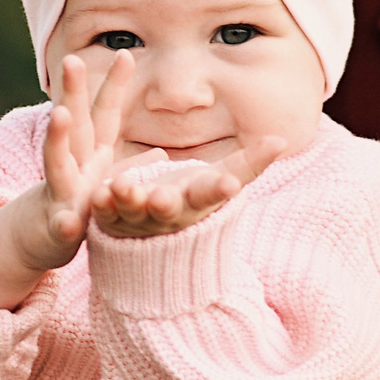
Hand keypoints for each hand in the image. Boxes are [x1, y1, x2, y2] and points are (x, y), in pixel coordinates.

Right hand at [22, 52, 161, 270]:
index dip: (113, 86)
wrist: (43, 241)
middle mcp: (73, 165)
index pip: (102, 114)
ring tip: (60, 115)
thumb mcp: (107, 186)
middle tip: (72, 59)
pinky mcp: (57, 226)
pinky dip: (64, 223)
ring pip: (56, 162)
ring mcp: (61, 192)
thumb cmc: (80, 206)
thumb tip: (161, 155)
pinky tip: (68, 222)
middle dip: (71, 92)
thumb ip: (132, 169)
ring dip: (58, 138)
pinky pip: (61, 224)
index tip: (125, 53)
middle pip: (73, 124)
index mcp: (90, 154)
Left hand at [89, 134, 283, 239]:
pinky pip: (103, 214)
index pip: (213, 195)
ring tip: (122, 186)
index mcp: (197, 201)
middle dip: (167, 204)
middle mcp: (167, 215)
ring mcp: (137, 221)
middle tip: (164, 197)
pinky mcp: (109, 221)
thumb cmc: (191, 198)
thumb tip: (282, 140)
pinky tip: (98, 193)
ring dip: (128, 200)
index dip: (221, 190)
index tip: (231, 183)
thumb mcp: (219, 181)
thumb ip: (249, 163)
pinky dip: (101, 206)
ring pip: (132, 211)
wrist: (155, 239)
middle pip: (169, 210)